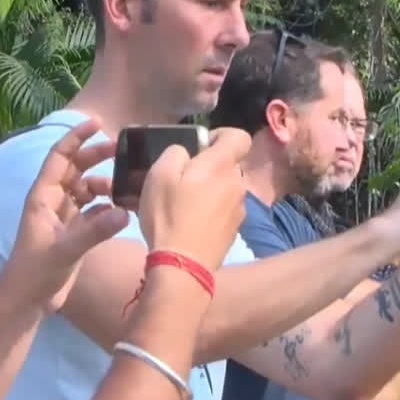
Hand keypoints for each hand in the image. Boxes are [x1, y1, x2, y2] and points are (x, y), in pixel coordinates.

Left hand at [6, 118, 130, 312]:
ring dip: (107, 185)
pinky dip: (110, 207)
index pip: (60, 158)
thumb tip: (125, 211)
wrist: (28, 302)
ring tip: (129, 187)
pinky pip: (96, 210)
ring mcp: (65, 217)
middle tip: (125, 149)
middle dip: (98, 156)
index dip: (76, 138)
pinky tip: (125, 211)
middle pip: (77, 169)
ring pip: (88, 189)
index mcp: (43, 198)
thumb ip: (95, 231)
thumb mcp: (64, 250)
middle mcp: (54, 202)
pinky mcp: (76, 232)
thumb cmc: (35, 272)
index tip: (97, 123)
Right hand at [137, 128, 251, 270]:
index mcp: (223, 165)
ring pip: (227, 187)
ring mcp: (241, 207)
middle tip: (183, 178)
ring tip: (184, 202)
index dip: (221, 135)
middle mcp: (239, 183)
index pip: (240, 136)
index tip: (200, 146)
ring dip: (211, 189)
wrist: (183, 263)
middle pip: (229, 164)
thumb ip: (176, 152)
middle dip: (210, 166)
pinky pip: (225, 208)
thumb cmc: (169, 214)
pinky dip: (212, 209)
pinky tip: (192, 220)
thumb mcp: (159, 174)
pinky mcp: (236, 227)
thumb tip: (187, 151)